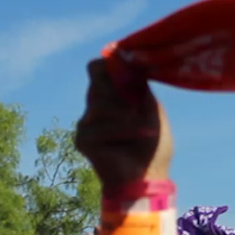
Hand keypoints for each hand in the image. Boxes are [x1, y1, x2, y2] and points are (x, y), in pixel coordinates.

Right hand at [74, 59, 171, 191]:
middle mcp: (95, 105)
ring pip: (100, 100)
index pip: (99, 66)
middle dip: (122, 89)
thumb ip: (138, 85)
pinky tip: (133, 138)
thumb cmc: (152, 144)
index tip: (128, 70)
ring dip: (126, 113)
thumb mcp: (151, 108)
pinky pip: (101, 124)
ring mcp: (86, 122)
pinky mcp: (82, 138)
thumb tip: (123, 57)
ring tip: (140, 127)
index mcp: (112, 95)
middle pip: (97, 77)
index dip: (111, 63)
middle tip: (138, 108)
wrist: (147, 177)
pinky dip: (122, 130)